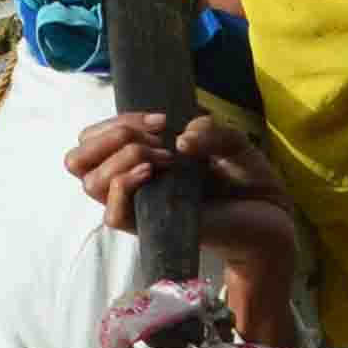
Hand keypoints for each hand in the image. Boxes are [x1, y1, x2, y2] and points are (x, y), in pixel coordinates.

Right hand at [67, 109, 306, 347]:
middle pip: (77, 159)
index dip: (118, 120)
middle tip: (154, 136)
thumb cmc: (247, 180)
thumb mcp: (231, 141)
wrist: (271, 219)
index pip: (94, 137)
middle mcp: (132, 181)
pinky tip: (153, 173)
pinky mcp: (151, 229)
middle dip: (110, 135)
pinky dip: (125, 185)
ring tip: (163, 157)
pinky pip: (112, 214)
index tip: (162, 119)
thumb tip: (180, 140)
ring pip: (90, 182)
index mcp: (140, 156)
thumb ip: (209, 129)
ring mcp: (140, 206)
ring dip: (121, 157)